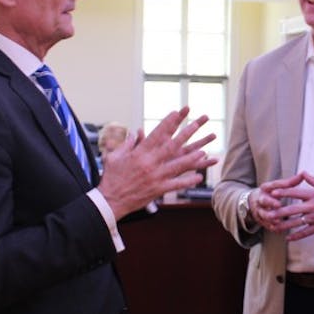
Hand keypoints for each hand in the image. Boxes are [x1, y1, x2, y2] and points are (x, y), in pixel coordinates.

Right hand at [98, 107, 216, 219]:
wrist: (109, 201)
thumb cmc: (111, 178)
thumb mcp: (115, 157)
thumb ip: (127, 144)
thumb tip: (135, 132)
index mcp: (139, 153)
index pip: (156, 134)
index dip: (168, 122)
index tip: (177, 112)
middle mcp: (149, 163)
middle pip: (171, 146)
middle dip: (185, 133)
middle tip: (196, 123)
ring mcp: (155, 177)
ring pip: (177, 165)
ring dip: (192, 158)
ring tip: (203, 152)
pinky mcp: (158, 190)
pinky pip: (176, 184)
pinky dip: (188, 181)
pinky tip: (198, 177)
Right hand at [244, 175, 295, 233]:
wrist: (255, 201)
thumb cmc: (271, 192)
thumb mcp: (278, 186)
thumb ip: (290, 182)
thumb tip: (303, 174)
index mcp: (265, 188)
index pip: (270, 187)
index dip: (276, 190)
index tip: (279, 199)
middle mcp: (260, 198)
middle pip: (264, 201)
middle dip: (270, 204)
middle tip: (278, 207)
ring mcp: (259, 210)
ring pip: (263, 215)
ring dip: (271, 218)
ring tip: (279, 221)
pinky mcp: (261, 220)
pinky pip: (266, 224)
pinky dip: (272, 227)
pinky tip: (279, 229)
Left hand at [265, 172, 313, 240]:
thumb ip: (312, 180)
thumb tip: (302, 172)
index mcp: (313, 195)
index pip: (296, 192)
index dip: (284, 192)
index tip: (273, 193)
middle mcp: (313, 206)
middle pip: (293, 209)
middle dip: (279, 212)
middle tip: (268, 214)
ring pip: (297, 222)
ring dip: (285, 225)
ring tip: (274, 227)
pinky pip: (306, 232)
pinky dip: (296, 236)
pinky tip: (288, 238)